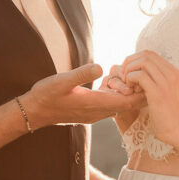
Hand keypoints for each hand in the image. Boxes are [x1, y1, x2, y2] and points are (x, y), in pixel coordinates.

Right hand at [22, 63, 144, 128]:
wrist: (34, 111)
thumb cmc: (46, 95)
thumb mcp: (61, 81)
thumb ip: (81, 74)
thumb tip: (101, 67)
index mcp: (96, 104)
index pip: (128, 102)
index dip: (140, 92)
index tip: (144, 79)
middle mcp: (99, 112)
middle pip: (128, 105)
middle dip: (138, 91)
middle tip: (142, 75)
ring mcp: (95, 113)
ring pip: (120, 104)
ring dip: (126, 92)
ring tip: (127, 76)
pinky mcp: (90, 111)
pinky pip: (110, 103)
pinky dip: (115, 93)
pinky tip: (111, 80)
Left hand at [121, 50, 178, 145]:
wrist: (177, 130)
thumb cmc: (166, 114)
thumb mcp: (163, 92)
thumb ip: (154, 79)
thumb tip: (137, 70)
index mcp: (173, 72)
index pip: (150, 54)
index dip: (135, 60)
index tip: (129, 73)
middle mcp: (171, 73)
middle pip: (145, 55)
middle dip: (130, 63)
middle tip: (124, 77)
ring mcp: (166, 82)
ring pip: (142, 62)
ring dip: (129, 71)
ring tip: (127, 85)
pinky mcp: (158, 92)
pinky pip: (139, 76)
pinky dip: (130, 80)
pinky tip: (131, 91)